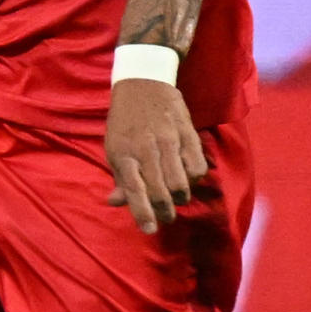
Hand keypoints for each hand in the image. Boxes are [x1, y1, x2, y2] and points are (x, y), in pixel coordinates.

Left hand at [104, 77, 208, 233]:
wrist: (143, 82)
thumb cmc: (124, 121)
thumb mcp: (113, 146)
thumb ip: (119, 176)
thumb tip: (115, 202)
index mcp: (122, 153)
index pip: (133, 189)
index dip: (142, 212)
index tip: (148, 229)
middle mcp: (145, 148)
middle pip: (160, 190)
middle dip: (164, 211)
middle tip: (165, 218)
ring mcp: (168, 140)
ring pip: (181, 182)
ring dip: (179, 197)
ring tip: (175, 199)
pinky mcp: (187, 133)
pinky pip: (197, 166)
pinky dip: (194, 178)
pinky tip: (187, 177)